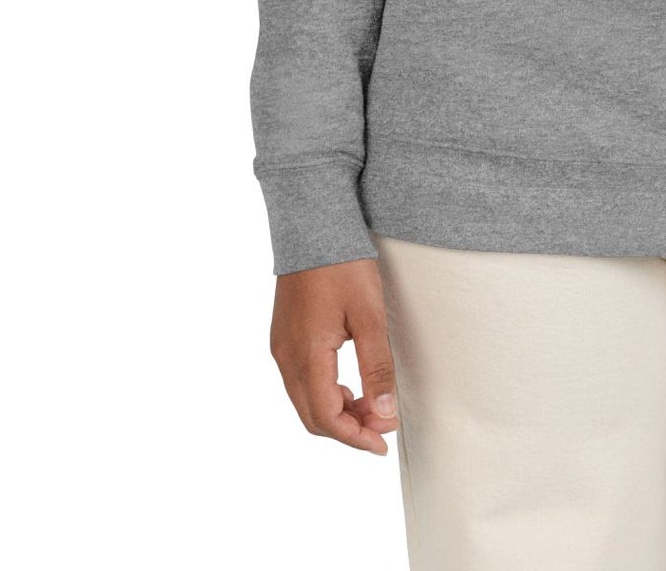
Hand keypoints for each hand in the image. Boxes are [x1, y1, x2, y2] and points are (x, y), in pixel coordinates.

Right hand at [269, 257, 400, 452]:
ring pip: (304, 401)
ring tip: (371, 407)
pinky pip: (299, 382)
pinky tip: (349, 387)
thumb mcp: (369, 314)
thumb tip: (385, 412)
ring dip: (336, 413)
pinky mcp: (282, 337)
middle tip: (382, 428)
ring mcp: (280, 347)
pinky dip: (324, 394)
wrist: (312, 224)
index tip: (384, 441)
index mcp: (306, 355)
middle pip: (312, 417)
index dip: (356, 436)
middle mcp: (286, 357)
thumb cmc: (342, 264)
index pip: (327, 417)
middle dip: (348, 430)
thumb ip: (377, 365)